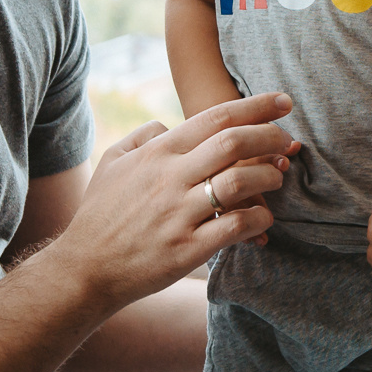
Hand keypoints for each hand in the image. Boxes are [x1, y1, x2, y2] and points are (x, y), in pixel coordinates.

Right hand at [48, 93, 298, 308]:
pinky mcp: (187, 249)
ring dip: (269, 176)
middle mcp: (170, 178)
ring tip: (277, 177)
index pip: (215, 118)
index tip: (282, 101)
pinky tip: (265, 219)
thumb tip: (172, 124)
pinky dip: (259, 219)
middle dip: (270, 136)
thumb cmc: (100, 214)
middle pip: (233, 143)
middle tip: (287, 140)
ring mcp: (179, 214)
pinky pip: (235, 227)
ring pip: (239, 182)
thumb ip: (144, 136)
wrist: (85, 269)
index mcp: (157, 153)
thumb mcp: (113, 161)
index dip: (255, 106)